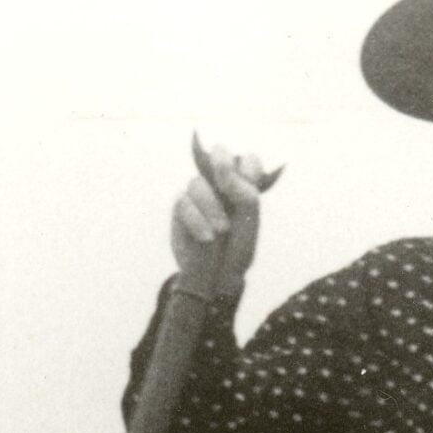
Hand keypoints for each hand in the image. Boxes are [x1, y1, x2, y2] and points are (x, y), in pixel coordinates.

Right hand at [169, 136, 280, 299]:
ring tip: (220, 231)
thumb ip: (243, 192)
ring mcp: (199, 195)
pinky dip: (197, 220)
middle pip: (218, 154)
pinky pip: (184, 202)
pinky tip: (206, 238)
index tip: (252, 183)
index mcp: (243, 188)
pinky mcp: (181, 208)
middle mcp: (220, 187)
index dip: (250, 167)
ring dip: (211, 207)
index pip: (248, 161)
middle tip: (226, 184)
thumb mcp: (248, 222)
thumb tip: (223, 169)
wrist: (217, 278)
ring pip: (198, 183)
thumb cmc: (237, 250)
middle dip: (222, 165)